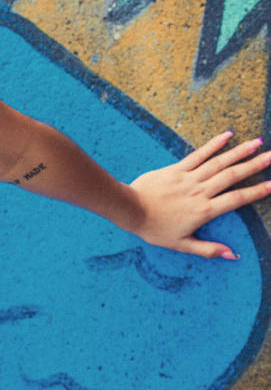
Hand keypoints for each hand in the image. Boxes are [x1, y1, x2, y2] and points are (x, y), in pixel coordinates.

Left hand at [129, 131, 270, 258]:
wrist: (130, 210)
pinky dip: (213, 144)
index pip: (236, 199)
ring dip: (239, 152)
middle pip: (232, 176)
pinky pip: (198, 154)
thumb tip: (232, 254)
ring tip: (258, 143)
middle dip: (254, 166)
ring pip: (218, 162)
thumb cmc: (155, 229)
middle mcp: (199, 191)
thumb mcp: (182, 245)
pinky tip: (228, 135)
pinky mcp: (176, 168)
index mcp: (203, 211)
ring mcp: (188, 178)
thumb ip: (208, 249)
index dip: (256, 192)